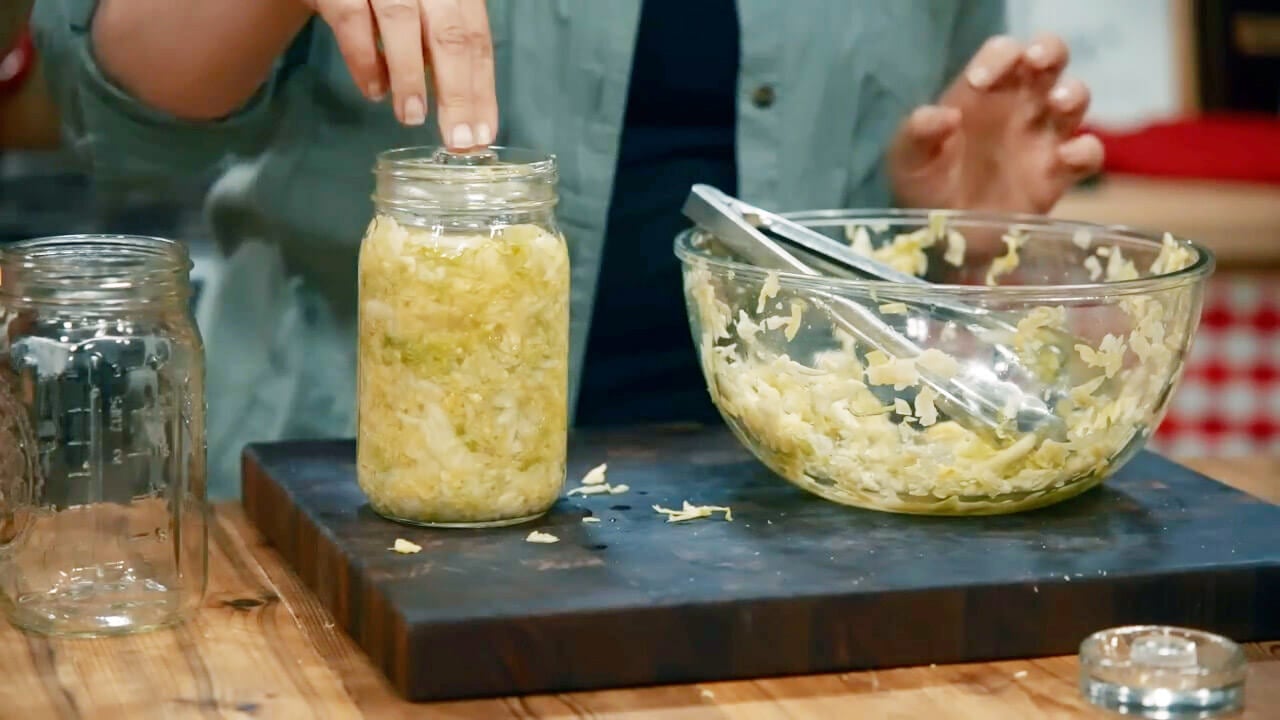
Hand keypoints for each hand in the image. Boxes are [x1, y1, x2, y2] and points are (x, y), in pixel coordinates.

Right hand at [303, 0, 496, 147]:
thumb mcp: (424, 13)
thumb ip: (440, 44)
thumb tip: (461, 103)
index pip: (476, 37)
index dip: (481, 88)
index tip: (482, 134)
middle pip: (449, 35)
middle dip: (457, 93)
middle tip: (458, 141)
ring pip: (402, 22)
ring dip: (410, 77)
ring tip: (412, 118)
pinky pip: (352, 20)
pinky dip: (364, 60)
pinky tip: (373, 91)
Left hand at [888, 35, 1103, 213]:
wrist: (939, 241)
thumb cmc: (923, 187)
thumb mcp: (908, 160)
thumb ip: (917, 133)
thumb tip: (945, 115)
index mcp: (981, 93)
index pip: (1002, 54)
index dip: (998, 57)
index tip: (980, 81)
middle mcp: (1017, 107)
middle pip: (1049, 59)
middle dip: (1049, 51)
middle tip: (1036, 62)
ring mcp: (1041, 139)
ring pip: (1075, 98)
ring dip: (1074, 93)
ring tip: (1058, 104)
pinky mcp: (1058, 175)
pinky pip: (1087, 153)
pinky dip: (1084, 151)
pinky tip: (1064, 159)